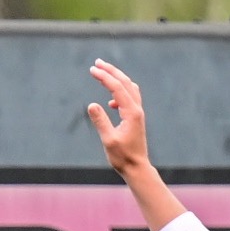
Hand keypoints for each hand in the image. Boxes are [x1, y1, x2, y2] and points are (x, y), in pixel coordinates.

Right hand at [86, 58, 148, 174]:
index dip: (105, 77)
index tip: (92, 69)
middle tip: (97, 62)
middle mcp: (137, 110)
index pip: (117, 88)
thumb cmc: (123, 156)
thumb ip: (100, 121)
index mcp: (132, 113)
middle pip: (126, 83)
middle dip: (112, 71)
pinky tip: (110, 103)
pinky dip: (120, 92)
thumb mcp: (108, 140)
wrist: (137, 167)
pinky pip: (130, 98)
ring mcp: (138, 113)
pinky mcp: (136, 118)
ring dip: (117, 79)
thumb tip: (91, 105)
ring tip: (104, 73)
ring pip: (129, 89)